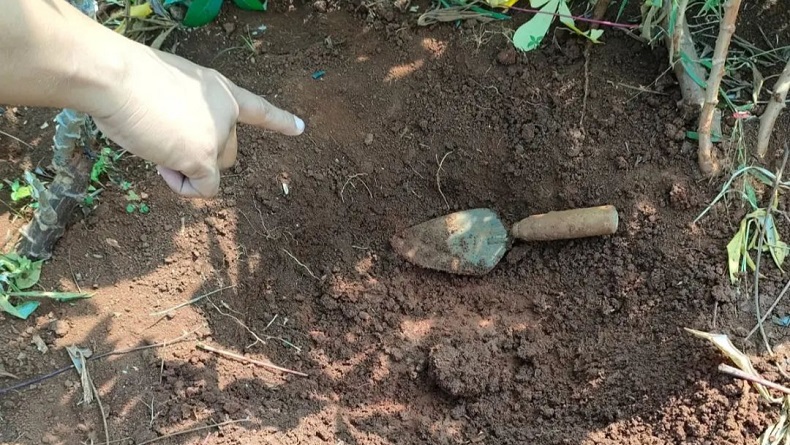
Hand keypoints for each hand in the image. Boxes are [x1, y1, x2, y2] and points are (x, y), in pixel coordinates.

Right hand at [89, 44, 303, 197]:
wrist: (117, 79)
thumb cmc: (129, 80)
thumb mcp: (169, 91)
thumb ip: (185, 115)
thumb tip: (175, 145)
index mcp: (220, 91)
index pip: (258, 108)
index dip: (279, 120)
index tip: (300, 127)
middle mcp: (227, 114)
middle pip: (225, 152)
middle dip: (197, 154)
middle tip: (162, 138)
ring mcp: (219, 137)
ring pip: (212, 170)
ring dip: (186, 168)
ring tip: (155, 144)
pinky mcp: (205, 158)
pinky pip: (203, 189)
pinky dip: (183, 187)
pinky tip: (163, 165)